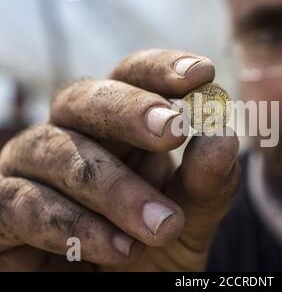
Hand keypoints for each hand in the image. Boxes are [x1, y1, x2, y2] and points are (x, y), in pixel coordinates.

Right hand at [0, 50, 239, 270]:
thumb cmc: (150, 251)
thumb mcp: (190, 219)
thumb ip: (207, 183)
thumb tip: (223, 135)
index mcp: (117, 129)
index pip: (130, 77)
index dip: (160, 69)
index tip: (202, 73)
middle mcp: (69, 137)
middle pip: (84, 98)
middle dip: (130, 111)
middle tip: (174, 129)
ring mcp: (30, 171)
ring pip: (57, 153)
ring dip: (115, 188)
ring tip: (163, 226)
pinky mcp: (2, 214)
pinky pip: (22, 204)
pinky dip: (72, 225)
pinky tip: (116, 249)